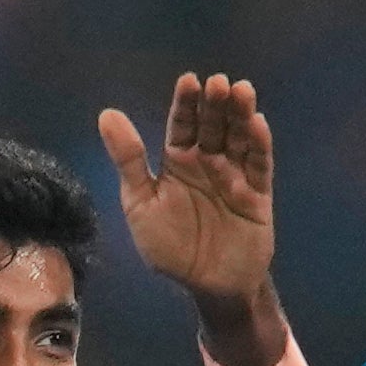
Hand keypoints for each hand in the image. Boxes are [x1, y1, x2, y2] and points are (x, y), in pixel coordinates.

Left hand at [99, 73, 274, 305]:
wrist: (205, 285)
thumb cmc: (170, 246)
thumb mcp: (140, 203)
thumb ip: (128, 160)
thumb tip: (107, 114)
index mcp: (177, 162)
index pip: (182, 125)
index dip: (185, 103)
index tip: (188, 80)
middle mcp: (208, 162)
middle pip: (213, 126)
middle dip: (215, 103)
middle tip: (217, 83)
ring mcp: (234, 176)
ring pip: (239, 138)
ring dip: (240, 115)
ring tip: (241, 91)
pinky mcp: (257, 193)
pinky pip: (259, 165)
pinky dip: (259, 144)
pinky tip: (257, 124)